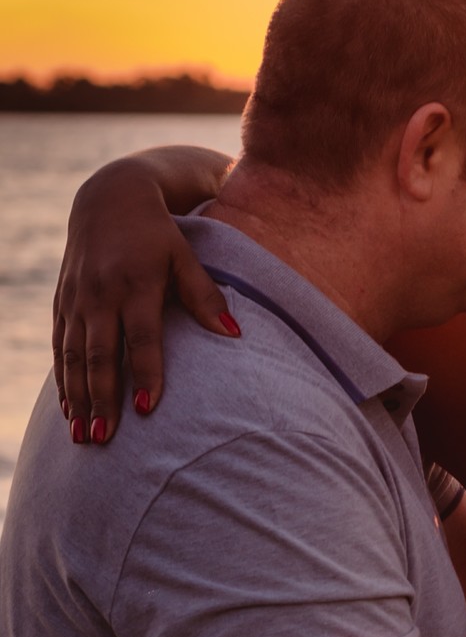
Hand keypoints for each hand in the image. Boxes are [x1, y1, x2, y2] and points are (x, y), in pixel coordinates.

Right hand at [53, 160, 232, 443]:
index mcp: (136, 284)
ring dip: (78, 398)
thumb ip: (205, 296)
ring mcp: (78, 298)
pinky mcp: (63, 301)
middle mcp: (102, 293)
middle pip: (99, 354)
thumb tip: (234, 334)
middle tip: (105, 439)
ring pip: (73, 356)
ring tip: (83, 437)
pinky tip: (67, 410)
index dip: (143, 373)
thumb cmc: (159, 234)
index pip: (141, 338)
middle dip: (102, 399)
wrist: (110, 197)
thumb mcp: (185, 256)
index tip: (146, 410)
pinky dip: (63, 379)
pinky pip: (59, 346)